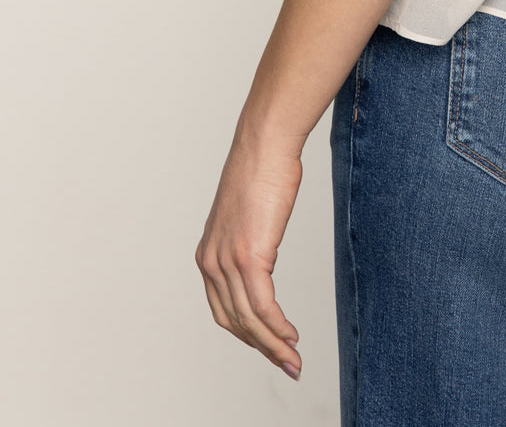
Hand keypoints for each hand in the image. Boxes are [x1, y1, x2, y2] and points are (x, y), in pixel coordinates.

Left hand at [195, 128, 304, 379]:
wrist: (265, 145)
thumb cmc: (263, 171)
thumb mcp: (248, 215)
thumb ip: (250, 241)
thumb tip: (264, 258)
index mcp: (208, 254)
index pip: (223, 310)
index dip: (246, 334)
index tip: (269, 345)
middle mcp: (211, 262)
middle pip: (234, 322)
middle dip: (260, 347)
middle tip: (286, 364)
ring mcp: (227, 261)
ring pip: (249, 319)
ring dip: (272, 345)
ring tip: (294, 360)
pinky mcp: (249, 256)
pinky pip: (263, 305)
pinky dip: (277, 327)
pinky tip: (292, 336)